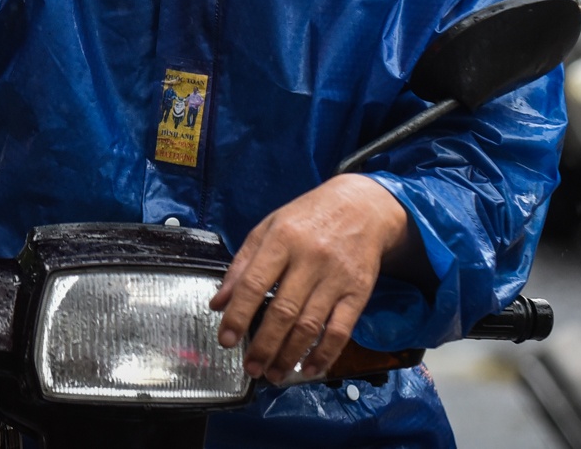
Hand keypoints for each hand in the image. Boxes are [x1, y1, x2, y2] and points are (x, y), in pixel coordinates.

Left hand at [209, 175, 412, 383]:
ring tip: (272, 374)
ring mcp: (336, 277)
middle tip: (250, 368)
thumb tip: (218, 303)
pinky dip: (324, 354)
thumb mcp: (268, 228)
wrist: (362, 206)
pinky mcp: (358, 292)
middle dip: (263, 346)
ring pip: (310, 326)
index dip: (238, 315)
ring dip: (289, 355)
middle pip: (283, 311)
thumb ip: (242, 265)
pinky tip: (309, 369)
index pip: (254, 284)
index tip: (226, 340)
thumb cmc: (308, 217)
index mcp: (282, 240)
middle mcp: (310, 259)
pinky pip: (341, 330)